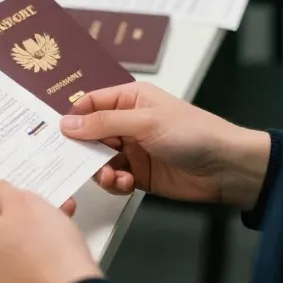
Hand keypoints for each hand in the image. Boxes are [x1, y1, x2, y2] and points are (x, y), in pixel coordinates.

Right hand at [61, 82, 271, 210]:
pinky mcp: (138, 173)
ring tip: (111, 175)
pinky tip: (125, 183)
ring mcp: (133, 148)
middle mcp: (128, 121)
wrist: (227, 168)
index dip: (72, 117)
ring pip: (98, 158)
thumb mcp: (145, 122)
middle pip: (90, 133)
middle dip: (82, 148)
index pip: (90, 102)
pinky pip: (113, 177)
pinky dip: (114, 182)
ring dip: (99, 169)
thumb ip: (103, 123)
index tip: (55, 133)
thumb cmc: (193, 133)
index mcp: (130, 98)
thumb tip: (67, 124)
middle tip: (75, 160)